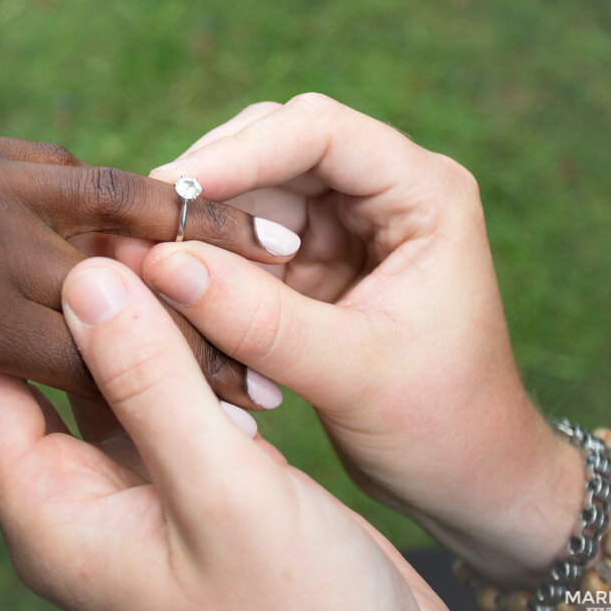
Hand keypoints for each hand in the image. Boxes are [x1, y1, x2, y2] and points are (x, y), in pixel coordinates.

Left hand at [0, 101, 296, 493]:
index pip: (100, 360)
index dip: (176, 390)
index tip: (235, 409)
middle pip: (129, 285)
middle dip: (206, 320)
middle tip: (270, 341)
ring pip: (116, 200)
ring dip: (187, 229)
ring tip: (256, 244)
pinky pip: (66, 162)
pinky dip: (113, 189)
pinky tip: (146, 209)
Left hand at [0, 257, 457, 610]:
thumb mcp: (223, 494)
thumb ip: (151, 386)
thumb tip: (86, 280)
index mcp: (52, 519)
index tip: (33, 228)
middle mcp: (75, 507)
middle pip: (33, 378)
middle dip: (67, 302)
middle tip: (114, 227)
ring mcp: (127, 496)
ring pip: (99, 383)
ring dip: (129, 322)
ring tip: (163, 251)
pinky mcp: (178, 485)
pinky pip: (152, 403)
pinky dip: (173, 355)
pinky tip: (205, 311)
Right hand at [142, 94, 583, 585]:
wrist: (466, 478)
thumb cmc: (441, 425)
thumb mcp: (352, 373)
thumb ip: (257, 320)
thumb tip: (159, 266)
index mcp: (424, 195)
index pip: (321, 133)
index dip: (240, 152)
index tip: (170, 189)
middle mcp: (384, 196)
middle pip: (276, 150)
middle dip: (210, 187)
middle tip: (143, 230)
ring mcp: (346, 230)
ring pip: (252, 196)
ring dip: (204, 233)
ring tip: (154, 272)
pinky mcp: (315, 269)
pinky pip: (246, 246)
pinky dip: (212, 271)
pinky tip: (183, 301)